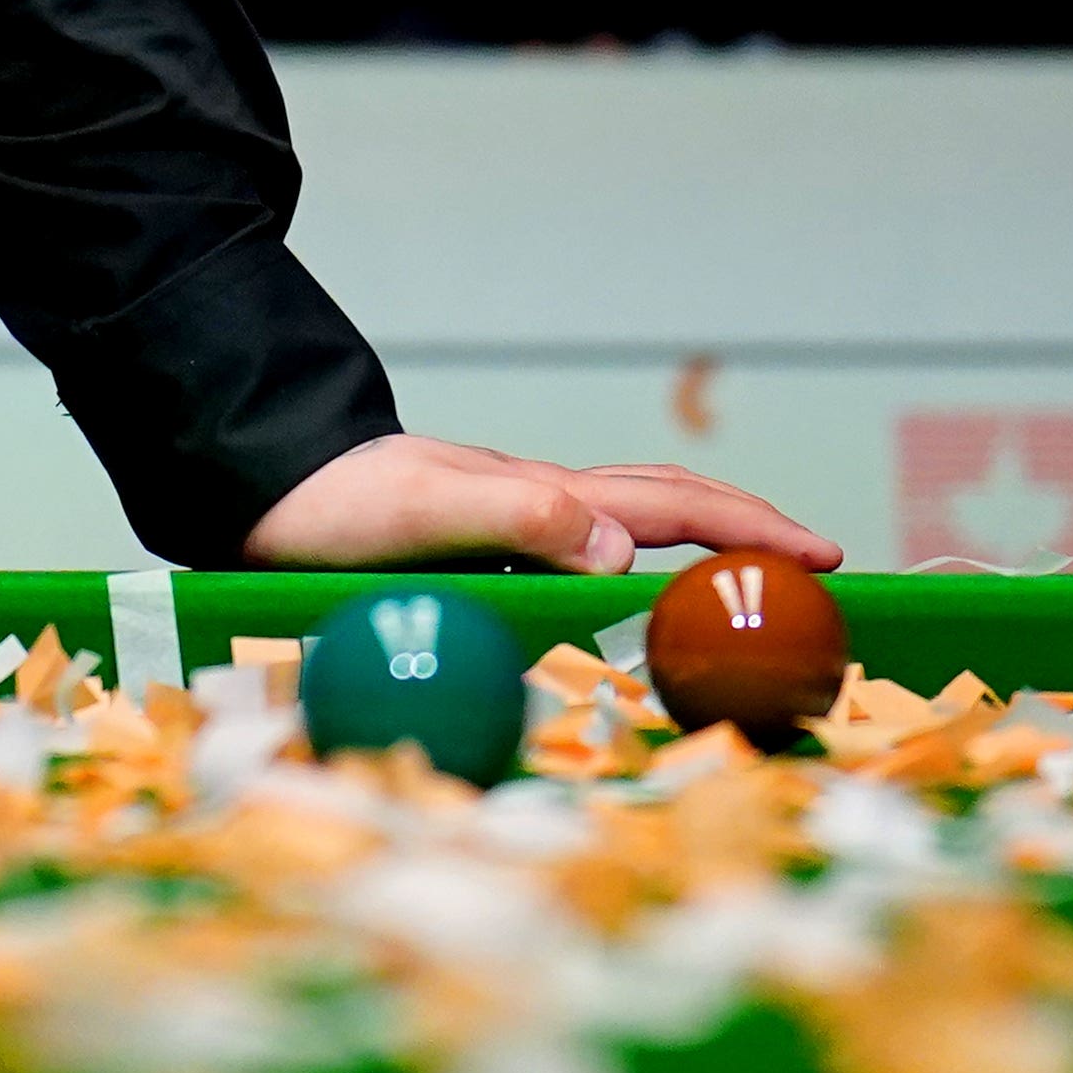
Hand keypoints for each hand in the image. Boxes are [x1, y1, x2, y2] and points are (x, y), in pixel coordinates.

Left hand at [244, 433, 838, 573]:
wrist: (249, 478)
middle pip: (661, 505)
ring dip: (692, 545)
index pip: (668, 505)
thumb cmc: (327, 502)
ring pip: (623, 526)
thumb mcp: (422, 512)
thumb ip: (519, 520)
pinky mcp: (471, 543)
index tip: (823, 553)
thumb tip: (619, 552)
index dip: (748, 527)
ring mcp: (504, 519)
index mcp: (538, 495)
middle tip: (813, 565)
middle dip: (742, 529)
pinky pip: (576, 554)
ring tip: (743, 578)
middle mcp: (532, 503)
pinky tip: (621, 594)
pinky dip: (627, 569)